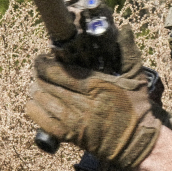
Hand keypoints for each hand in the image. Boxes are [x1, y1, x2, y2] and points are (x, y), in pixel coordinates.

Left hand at [25, 52, 163, 170]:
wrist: (136, 142)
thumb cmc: (136, 108)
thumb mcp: (137, 77)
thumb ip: (128, 51)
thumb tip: (125, 28)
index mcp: (96, 86)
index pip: (60, 72)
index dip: (45, 64)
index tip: (41, 58)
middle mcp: (82, 103)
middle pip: (47, 85)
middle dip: (38, 75)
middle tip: (38, 68)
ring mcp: (73, 121)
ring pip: (42, 101)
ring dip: (35, 90)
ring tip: (36, 83)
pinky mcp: (69, 136)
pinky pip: (42, 121)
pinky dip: (35, 109)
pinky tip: (36, 102)